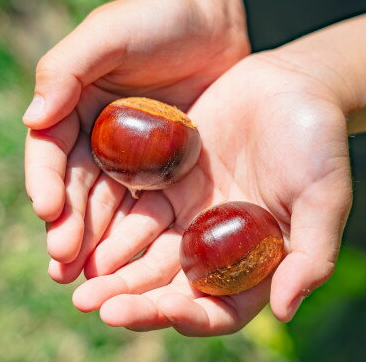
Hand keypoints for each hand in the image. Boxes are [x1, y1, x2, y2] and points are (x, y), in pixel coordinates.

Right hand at [23, 0, 248, 264]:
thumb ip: (66, 70)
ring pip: (112, 204)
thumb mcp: (107, 34)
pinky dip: (140, 231)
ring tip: (90, 275)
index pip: (52, 153)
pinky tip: (135, 258)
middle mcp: (100, 138)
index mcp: (74, 108)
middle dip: (70, 226)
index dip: (47, 182)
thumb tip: (32, 118)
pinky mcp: (168, 166)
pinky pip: (151, 201)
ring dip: (99, 240)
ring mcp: (135, 156)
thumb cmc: (157, 20)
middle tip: (63, 264)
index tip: (48, 211)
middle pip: (79, 188)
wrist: (212, 24)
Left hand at [72, 50, 351, 335]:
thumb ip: (310, 254)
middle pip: (169, 282)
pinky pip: (135, 204)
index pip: (217, 304)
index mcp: (253, 257)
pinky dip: (112, 220)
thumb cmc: (316, 141)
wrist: (290, 87)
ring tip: (79, 278)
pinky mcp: (169, 178)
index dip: (189, 315)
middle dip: (132, 296)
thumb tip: (286, 309)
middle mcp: (215, 240)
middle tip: (93, 304)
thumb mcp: (323, 197)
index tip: (160, 311)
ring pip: (145, 248)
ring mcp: (189, 209)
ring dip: (113, 265)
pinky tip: (87, 228)